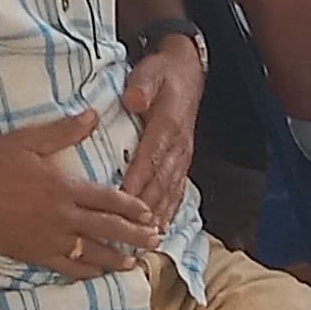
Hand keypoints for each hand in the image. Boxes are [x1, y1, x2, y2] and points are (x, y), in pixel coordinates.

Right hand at [0, 111, 159, 275]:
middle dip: (135, 237)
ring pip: (91, 254)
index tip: (149, 213)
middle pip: (108, 230)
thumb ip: (64, 131)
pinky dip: (85, 272)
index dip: (132, 208)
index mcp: (64, 187)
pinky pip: (66, 268)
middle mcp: (62, 217)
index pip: (109, 200)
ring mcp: (49, 240)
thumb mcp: (28, 140)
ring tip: (133, 263)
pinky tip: (96, 274)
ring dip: (116, 259)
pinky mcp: (34, 255)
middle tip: (156, 242)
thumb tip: (93, 115)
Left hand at [115, 43, 201, 218]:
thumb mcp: (151, 71)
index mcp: (168, 124)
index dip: (138, 178)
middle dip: (147, 207)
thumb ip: (142, 86)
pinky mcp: (183, 161)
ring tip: (147, 239)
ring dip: (159, 214)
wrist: (187, 71)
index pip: (152, 155)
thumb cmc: (162, 73)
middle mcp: (179, 145)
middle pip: (161, 180)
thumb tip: (133, 99)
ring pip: (171, 190)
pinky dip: (170, 210)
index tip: (122, 198)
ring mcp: (183, 156)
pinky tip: (161, 228)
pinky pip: (178, 190)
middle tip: (131, 230)